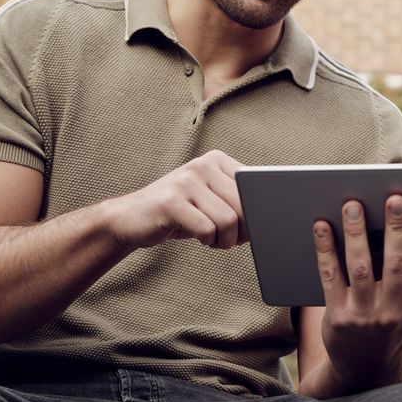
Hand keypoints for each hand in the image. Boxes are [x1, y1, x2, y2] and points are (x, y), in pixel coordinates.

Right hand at [111, 149, 245, 249]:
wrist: (131, 218)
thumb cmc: (180, 212)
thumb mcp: (211, 200)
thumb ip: (237, 201)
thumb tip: (269, 218)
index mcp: (217, 160)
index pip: (255, 187)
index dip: (257, 213)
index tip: (251, 227)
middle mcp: (202, 165)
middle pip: (244, 206)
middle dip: (243, 230)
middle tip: (230, 239)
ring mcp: (186, 181)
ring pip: (228, 220)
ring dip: (226, 239)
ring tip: (214, 239)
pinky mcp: (171, 202)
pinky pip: (207, 229)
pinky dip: (209, 241)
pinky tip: (200, 238)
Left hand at [312, 195, 401, 389]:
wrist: (362, 369)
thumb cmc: (399, 333)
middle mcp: (393, 311)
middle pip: (396, 264)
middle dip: (397, 229)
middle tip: (395, 198)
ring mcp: (363, 314)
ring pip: (361, 267)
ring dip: (356, 233)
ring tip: (354, 204)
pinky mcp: (336, 315)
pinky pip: (330, 276)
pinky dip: (325, 249)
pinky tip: (322, 225)